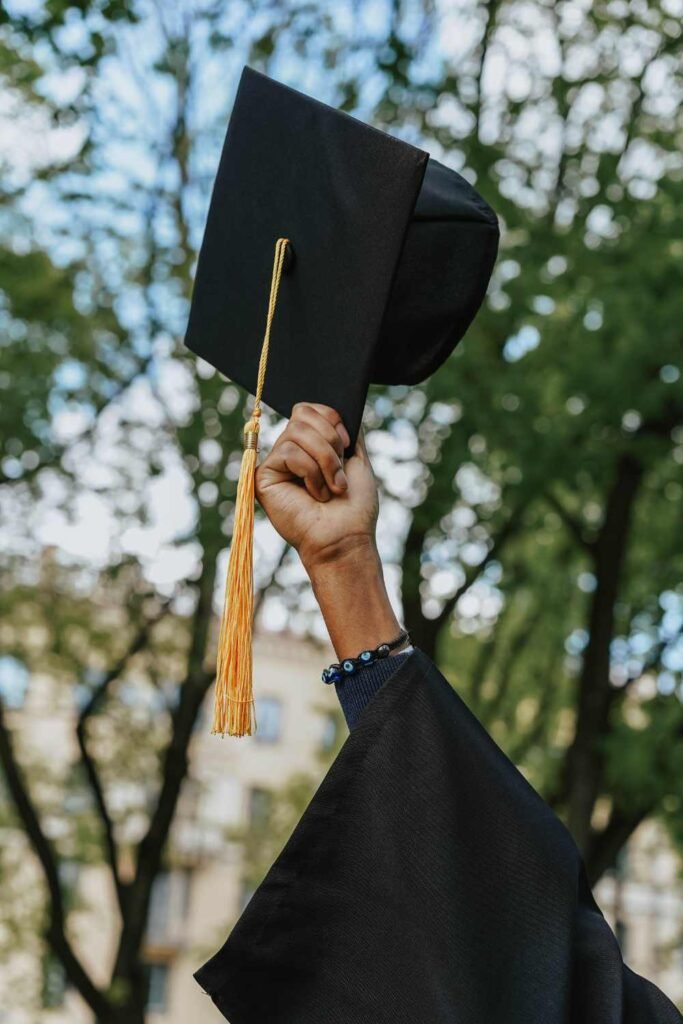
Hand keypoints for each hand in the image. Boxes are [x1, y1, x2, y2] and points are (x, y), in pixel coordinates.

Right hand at [255, 403, 378, 571]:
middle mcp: (289, 452)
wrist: (346, 536)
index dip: (331, 419)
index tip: (347, 445)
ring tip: (332, 488)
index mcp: (309, 446)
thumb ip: (347, 429)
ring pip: (297, 432)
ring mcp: (275, 463)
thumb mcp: (357, 458)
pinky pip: (289, 451)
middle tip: (340, 473)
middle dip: (330, 441)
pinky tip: (315, 495)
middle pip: (302, 414)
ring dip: (326, 460)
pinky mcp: (263, 476)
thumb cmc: (354, 506)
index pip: (308, 408)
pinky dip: (311, 472)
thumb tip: (339, 405)